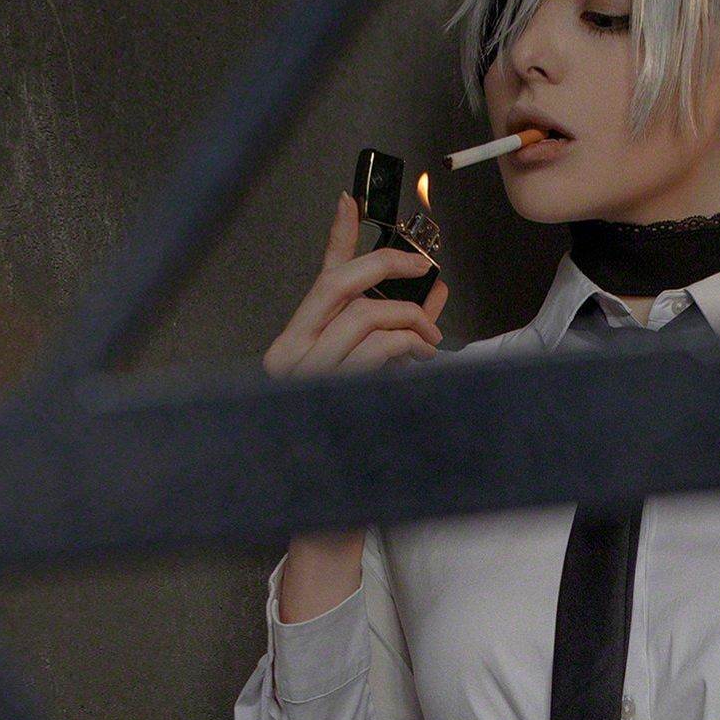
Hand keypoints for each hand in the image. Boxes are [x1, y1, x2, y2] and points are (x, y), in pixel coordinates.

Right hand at [268, 192, 448, 618]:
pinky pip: (375, 348)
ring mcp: (303, 376)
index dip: (339, 236)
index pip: (318, 279)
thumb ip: (395, 340)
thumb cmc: (351, 453)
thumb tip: (428, 297)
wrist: (326, 521)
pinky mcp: (325, 393)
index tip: (353, 198)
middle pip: (340, 284)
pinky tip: (422, 356)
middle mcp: (288, 356)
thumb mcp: (376, 382)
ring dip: (411, 320)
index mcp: (292, 348)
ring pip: (365, 315)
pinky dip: (408, 343)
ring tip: (430, 341)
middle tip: (426, 266)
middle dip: (390, 264)